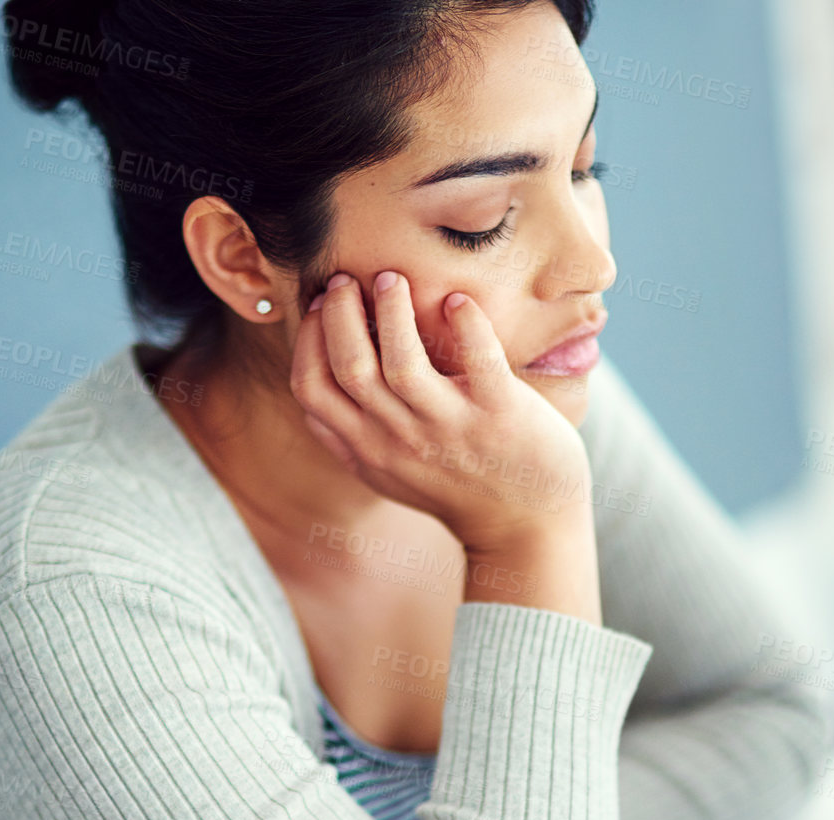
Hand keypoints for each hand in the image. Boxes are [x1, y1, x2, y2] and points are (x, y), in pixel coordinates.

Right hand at [290, 270, 593, 558]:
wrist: (526, 527)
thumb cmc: (455, 489)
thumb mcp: (387, 473)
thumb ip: (348, 437)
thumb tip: (312, 388)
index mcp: (368, 449)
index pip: (311, 389)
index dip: (307, 338)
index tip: (318, 304)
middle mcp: (401, 440)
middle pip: (349, 366)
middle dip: (338, 312)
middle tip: (346, 279)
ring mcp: (450, 429)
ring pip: (402, 362)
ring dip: (391, 310)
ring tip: (392, 279)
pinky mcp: (500, 416)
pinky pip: (478, 360)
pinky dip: (465, 322)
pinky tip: (458, 301)